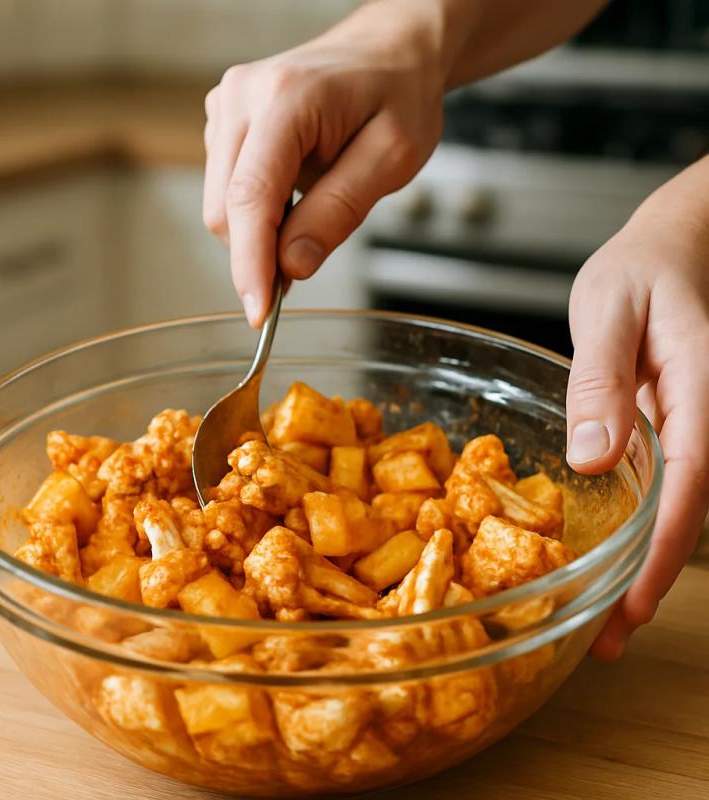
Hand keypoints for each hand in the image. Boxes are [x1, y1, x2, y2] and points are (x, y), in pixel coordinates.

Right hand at [202, 0, 444, 325]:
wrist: (387, 49)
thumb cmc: (397, 94)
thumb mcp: (392, 158)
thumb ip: (338, 211)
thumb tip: (290, 265)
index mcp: (285, 99)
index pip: (251, 198)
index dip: (251, 264)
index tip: (260, 314)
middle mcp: (241, 97)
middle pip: (225, 209)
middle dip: (258, 255)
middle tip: (302, 269)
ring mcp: (226, 106)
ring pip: (220, 205)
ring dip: (257, 234)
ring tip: (307, 219)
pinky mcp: (224, 120)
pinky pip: (224, 188)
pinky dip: (254, 213)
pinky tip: (290, 202)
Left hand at [565, 161, 708, 658]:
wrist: (668, 245)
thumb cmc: (643, 266)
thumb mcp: (610, 309)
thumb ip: (602, 379)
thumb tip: (594, 456)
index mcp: (698, 390)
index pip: (689, 483)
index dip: (664, 551)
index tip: (634, 603)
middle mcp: (700, 417)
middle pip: (684, 512)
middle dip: (650, 580)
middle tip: (606, 639)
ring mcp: (685, 425)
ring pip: (672, 507)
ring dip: (642, 565)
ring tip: (602, 620)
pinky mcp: (664, 425)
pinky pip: (658, 485)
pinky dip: (636, 527)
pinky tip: (610, 556)